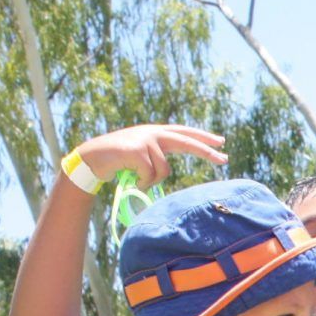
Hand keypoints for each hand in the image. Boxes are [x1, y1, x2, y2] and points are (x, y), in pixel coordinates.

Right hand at [73, 124, 226, 188]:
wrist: (91, 159)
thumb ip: (158, 156)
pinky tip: (130, 178)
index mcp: (155, 133)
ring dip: (151, 180)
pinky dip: (142, 182)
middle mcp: (152, 133)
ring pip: (164, 169)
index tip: (221, 142)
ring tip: (137, 178)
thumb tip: (170, 168)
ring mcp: (144, 140)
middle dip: (206, 152)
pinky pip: (150, 175)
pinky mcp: (136, 150)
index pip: (184, 133)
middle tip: (224, 159)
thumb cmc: (118, 161)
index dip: (202, 138)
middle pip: (186, 142)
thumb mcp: (142, 155)